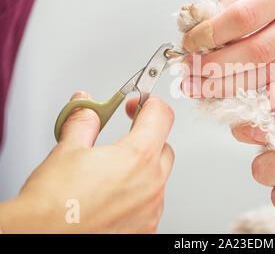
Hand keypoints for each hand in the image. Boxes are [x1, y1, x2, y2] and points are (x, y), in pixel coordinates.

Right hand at [0, 92, 173, 232]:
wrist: (42, 240)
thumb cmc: (53, 203)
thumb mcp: (67, 150)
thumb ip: (84, 122)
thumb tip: (87, 107)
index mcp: (138, 156)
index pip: (162, 115)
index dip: (150, 103)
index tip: (138, 104)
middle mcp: (151, 183)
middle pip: (163, 148)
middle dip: (146, 139)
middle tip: (123, 141)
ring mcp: (151, 209)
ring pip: (158, 178)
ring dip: (142, 171)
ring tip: (110, 175)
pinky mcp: (146, 229)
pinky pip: (150, 204)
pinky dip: (137, 197)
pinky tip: (112, 199)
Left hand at [181, 0, 274, 96]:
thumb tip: (206, 29)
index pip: (244, 18)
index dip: (211, 35)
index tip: (190, 43)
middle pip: (256, 53)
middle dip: (216, 69)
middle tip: (189, 74)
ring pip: (269, 73)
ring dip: (230, 84)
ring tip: (202, 87)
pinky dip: (253, 81)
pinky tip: (231, 83)